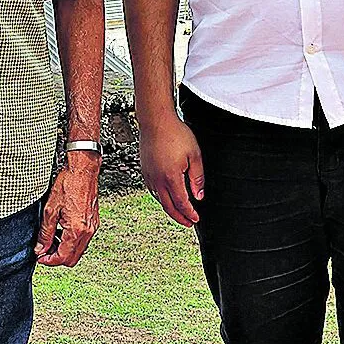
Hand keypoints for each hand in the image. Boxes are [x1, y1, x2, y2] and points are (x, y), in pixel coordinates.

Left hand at [37, 153, 101, 266]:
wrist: (83, 170)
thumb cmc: (68, 184)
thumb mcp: (50, 210)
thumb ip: (46, 233)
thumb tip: (40, 248)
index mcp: (77, 230)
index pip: (63, 257)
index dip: (49, 260)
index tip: (40, 257)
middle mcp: (88, 231)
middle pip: (72, 259)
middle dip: (57, 258)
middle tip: (44, 250)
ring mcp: (93, 227)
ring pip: (78, 250)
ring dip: (65, 250)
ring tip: (51, 239)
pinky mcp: (94, 222)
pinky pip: (83, 240)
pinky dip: (72, 241)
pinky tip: (62, 230)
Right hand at [138, 108, 203, 227]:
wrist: (156, 121)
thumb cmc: (176, 134)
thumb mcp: (195, 155)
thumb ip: (197, 178)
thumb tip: (199, 196)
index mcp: (171, 178)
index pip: (182, 203)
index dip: (190, 213)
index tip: (196, 219)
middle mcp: (157, 180)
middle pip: (168, 206)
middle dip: (179, 217)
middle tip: (188, 223)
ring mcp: (149, 176)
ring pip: (159, 199)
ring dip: (169, 209)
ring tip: (178, 212)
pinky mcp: (144, 170)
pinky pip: (152, 190)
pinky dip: (160, 198)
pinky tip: (166, 197)